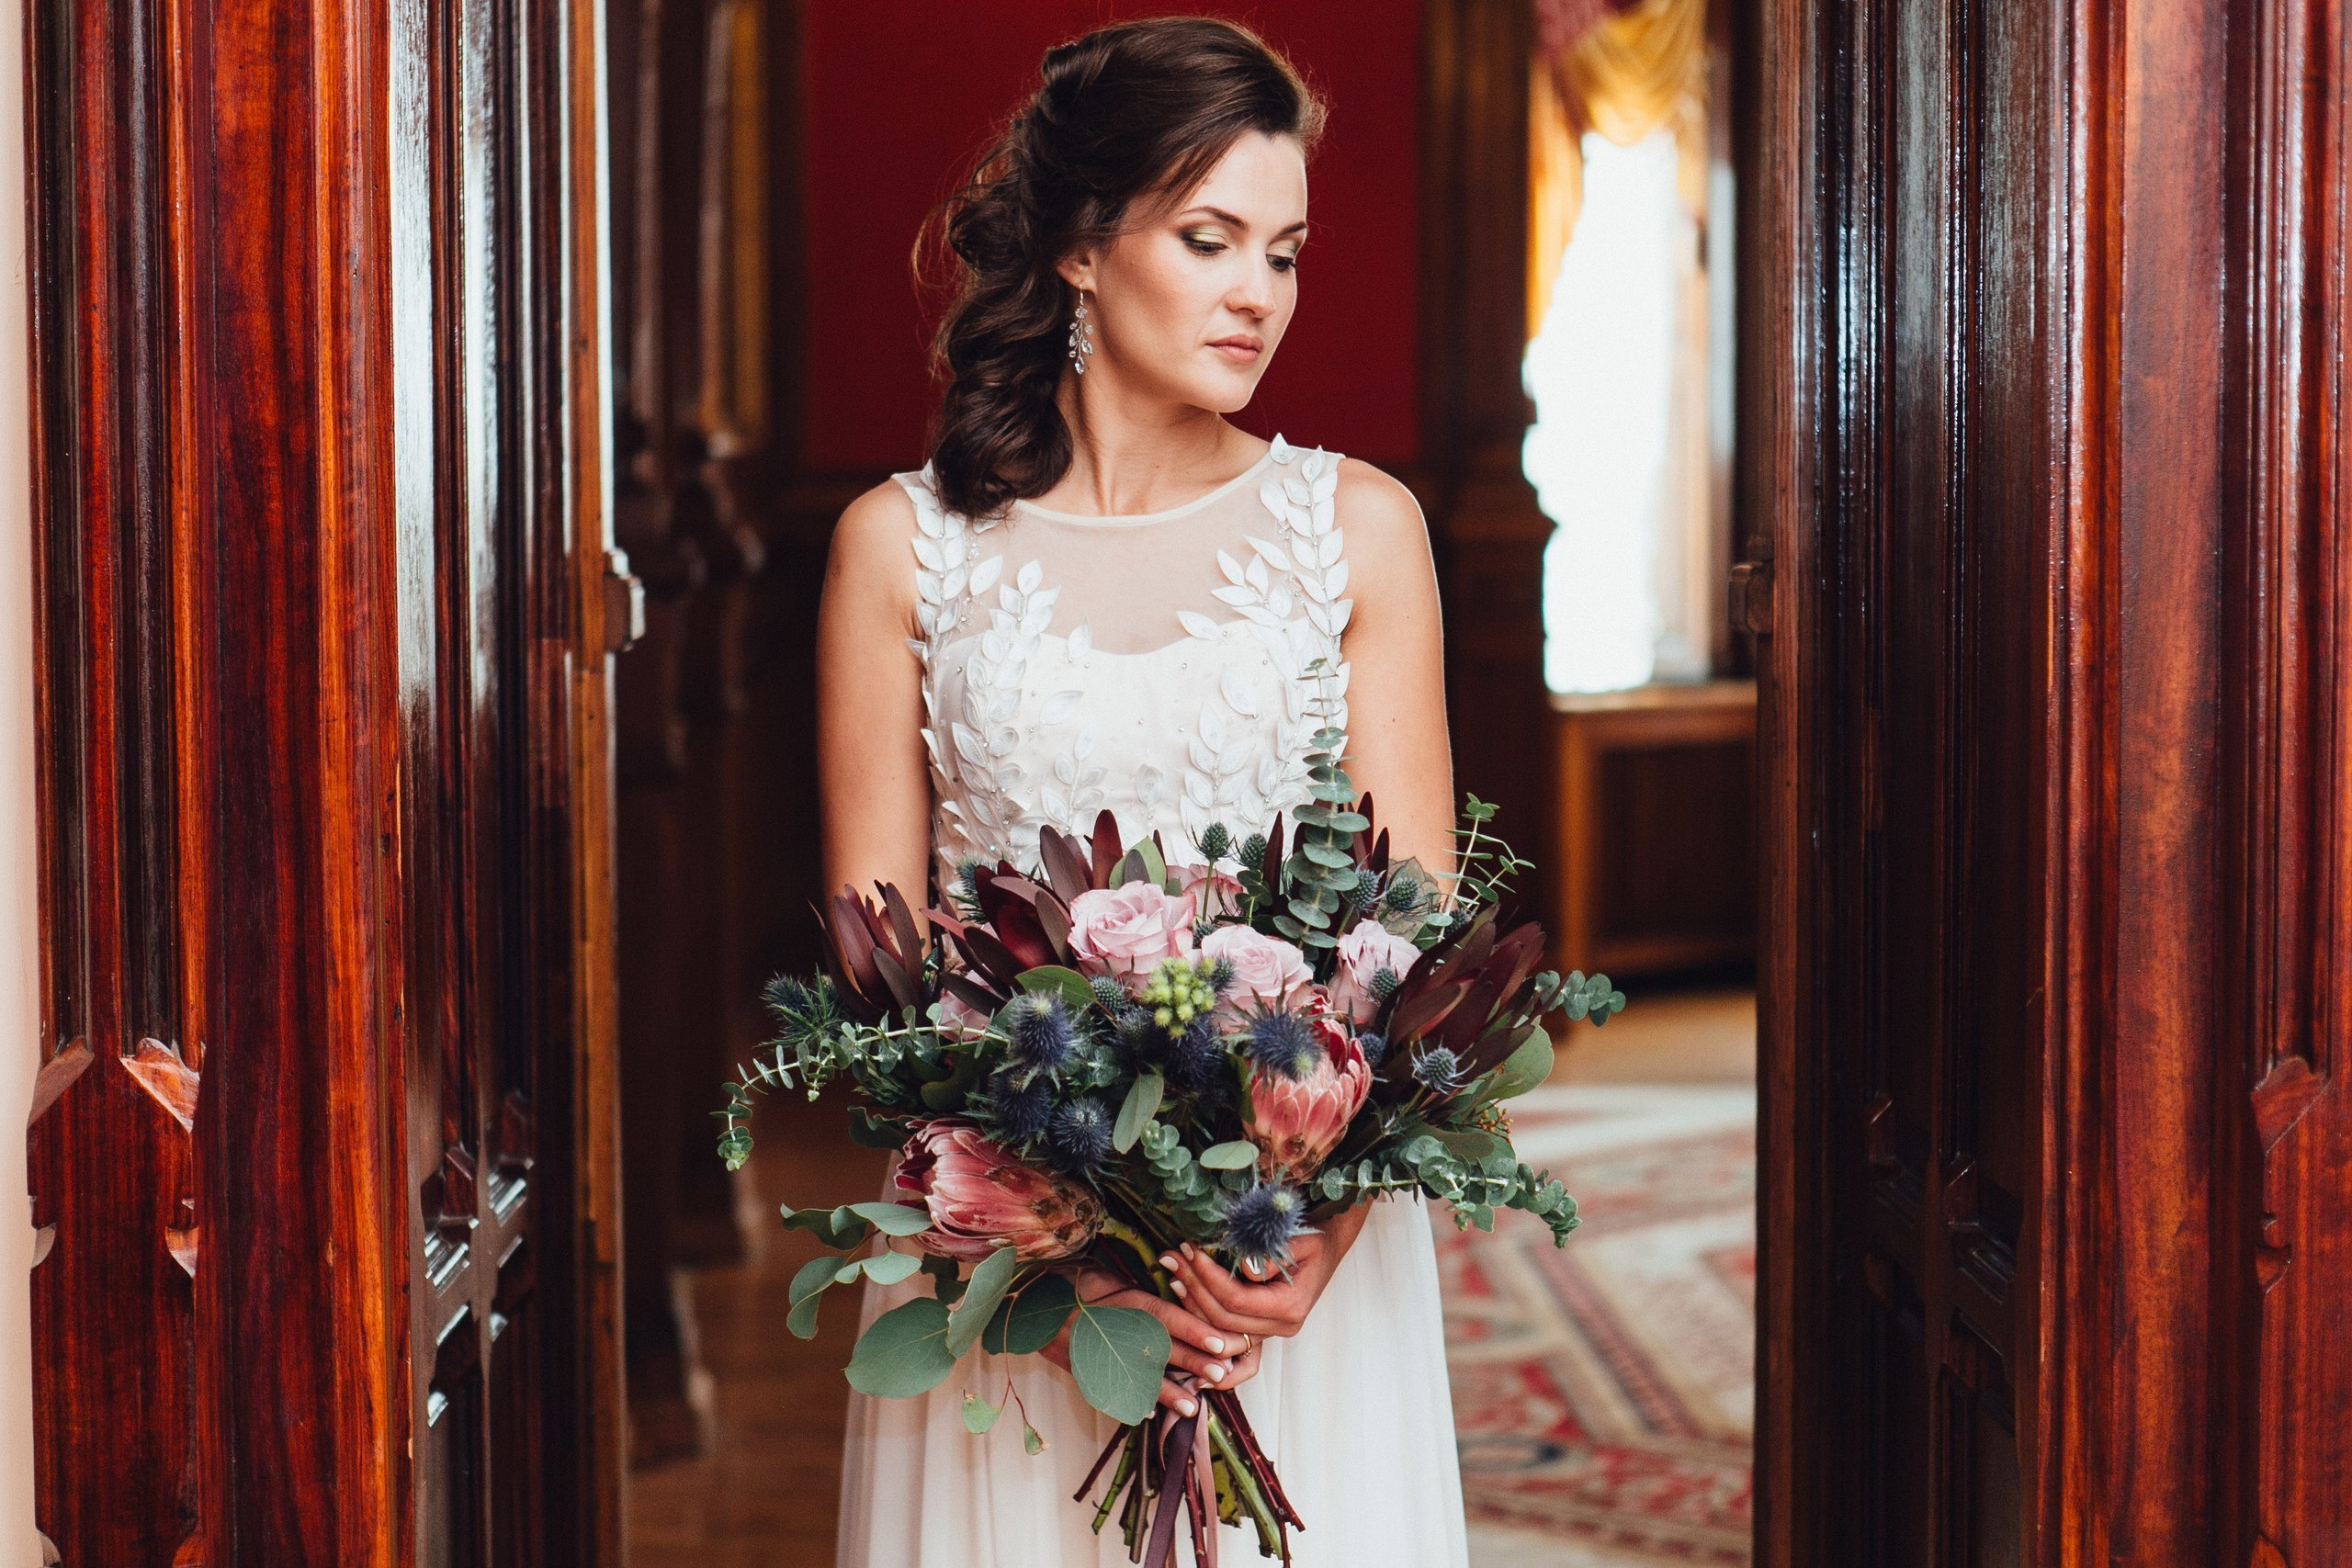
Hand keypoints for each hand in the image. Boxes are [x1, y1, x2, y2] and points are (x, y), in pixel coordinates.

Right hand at [1037, 1267, 1249, 1417]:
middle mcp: (1111, 1327)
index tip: (1220, 1343)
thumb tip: (1181, 1297)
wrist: (1026, 1301)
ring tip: (1194, 1406)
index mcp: (1120, 1299)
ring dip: (1168, 1392)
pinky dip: (1130, 1400)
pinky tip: (1150, 1412)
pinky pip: (1109, 1388)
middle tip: (1221, 1375)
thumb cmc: (1074, 1282)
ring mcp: (1095, 1351)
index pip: (1164, 1315)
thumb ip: (1140, 1292)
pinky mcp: (1081, 1369)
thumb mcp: (1108, 1277)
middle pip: (1158, 1347)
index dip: (1193, 1329)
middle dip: (1192, 1362)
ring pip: (1137, 1374)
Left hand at [1161, 1199, 1372, 1341]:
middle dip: (1194, 1287)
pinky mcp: (1260, 1329)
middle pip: (1223, 1319)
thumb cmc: (1316, 1239)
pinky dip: (1204, 1338)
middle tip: (1172, 1258)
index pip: (1236, 1299)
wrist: (1328, 1247)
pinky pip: (1228, 1341)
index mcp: (1290, 1307)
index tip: (1190, 1251)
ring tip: (1173, 1275)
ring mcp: (1270, 1332)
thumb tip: (1244, 1267)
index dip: (1208, 1277)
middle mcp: (1280, 1327)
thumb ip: (1276, 1255)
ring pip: (1220, 1333)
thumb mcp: (1303, 1240)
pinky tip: (1181, 1334)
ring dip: (1192, 1305)